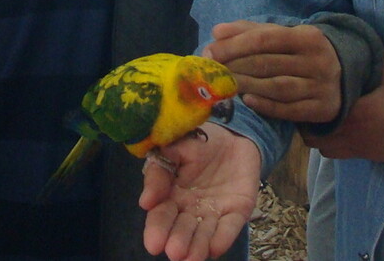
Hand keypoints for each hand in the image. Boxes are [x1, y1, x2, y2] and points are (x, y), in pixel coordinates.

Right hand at [140, 123, 260, 260]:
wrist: (234, 135)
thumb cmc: (199, 144)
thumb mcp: (175, 149)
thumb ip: (160, 171)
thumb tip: (146, 202)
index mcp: (171, 196)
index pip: (161, 216)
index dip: (157, 229)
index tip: (154, 244)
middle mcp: (191, 210)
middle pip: (182, 229)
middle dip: (178, 241)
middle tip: (175, 252)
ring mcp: (214, 212)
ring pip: (204, 233)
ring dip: (198, 246)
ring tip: (192, 258)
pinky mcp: (237, 211)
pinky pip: (230, 226)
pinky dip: (223, 237)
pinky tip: (216, 248)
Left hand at [204, 20, 340, 123]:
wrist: (342, 77)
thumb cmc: (302, 53)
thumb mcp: (283, 36)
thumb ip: (249, 32)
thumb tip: (217, 32)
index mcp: (307, 37)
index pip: (265, 39)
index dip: (235, 45)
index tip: (211, 51)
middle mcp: (318, 61)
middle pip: (269, 63)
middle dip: (236, 66)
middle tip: (214, 71)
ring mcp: (321, 87)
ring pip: (278, 87)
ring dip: (248, 86)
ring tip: (227, 85)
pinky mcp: (321, 109)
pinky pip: (289, 110)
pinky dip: (266, 106)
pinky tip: (248, 101)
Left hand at [301, 53, 383, 161]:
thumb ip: (368, 55)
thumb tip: (349, 38)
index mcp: (353, 114)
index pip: (313, 116)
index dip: (304, 106)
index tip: (304, 93)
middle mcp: (353, 137)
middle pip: (314, 138)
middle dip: (309, 123)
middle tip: (311, 105)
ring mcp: (363, 150)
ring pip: (328, 150)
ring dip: (323, 136)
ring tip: (327, 117)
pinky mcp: (375, 157)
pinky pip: (345, 155)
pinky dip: (339, 144)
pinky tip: (348, 126)